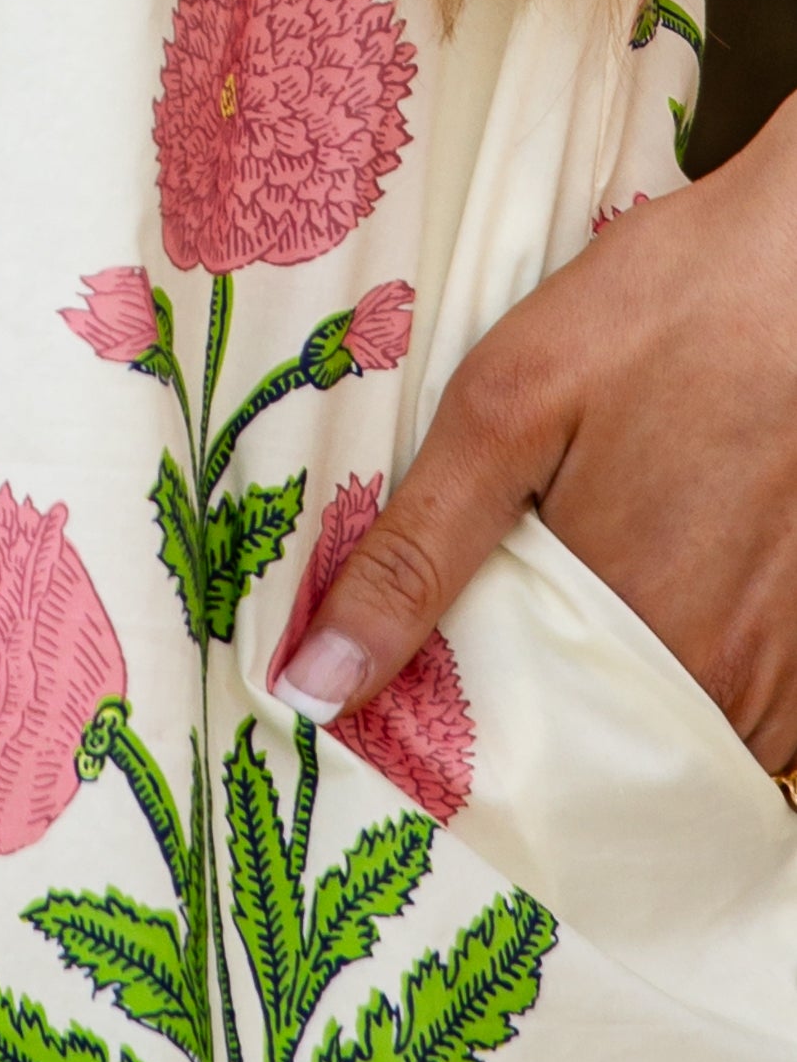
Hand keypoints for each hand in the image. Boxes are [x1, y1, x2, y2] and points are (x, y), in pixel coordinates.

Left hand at [273, 88, 796, 774]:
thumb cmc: (666, 311)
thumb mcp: (504, 411)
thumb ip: (413, 561)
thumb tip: (313, 690)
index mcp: (627, 632)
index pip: (509, 749)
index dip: (450, 723)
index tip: (402, 689)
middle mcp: (726, 676)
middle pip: (597, 750)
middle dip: (536, 716)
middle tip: (489, 625)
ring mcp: (790, 665)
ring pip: (675, 729)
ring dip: (617, 692)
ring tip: (581, 590)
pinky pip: (750, 706)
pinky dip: (695, 669)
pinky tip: (664, 586)